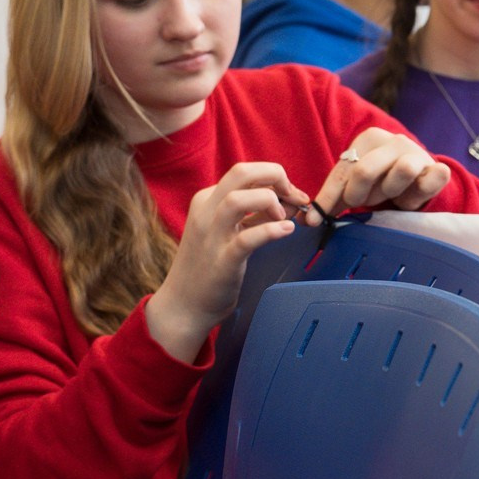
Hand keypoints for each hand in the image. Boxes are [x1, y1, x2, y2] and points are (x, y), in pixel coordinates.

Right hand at [147, 162, 313, 361]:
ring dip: (269, 201)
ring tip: (284, 217)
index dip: (276, 178)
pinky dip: (270, 231)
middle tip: (294, 195)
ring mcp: (211, 236)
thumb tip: (293, 199)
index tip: (294, 194)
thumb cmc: (210, 266)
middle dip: (275, 175)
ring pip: (238, 199)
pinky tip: (287, 230)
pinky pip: (246, 239)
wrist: (184, 306)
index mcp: (208, 200)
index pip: (246, 173)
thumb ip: (258, 214)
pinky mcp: (222, 261)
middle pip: (241, 173)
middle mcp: (206, 212)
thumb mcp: (230, 231)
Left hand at [315, 128, 452, 214]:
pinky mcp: (437, 169)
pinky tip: (411, 197)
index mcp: (369, 138)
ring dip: (388, 191)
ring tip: (386, 196)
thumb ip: (334, 198)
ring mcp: (417, 153)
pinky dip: (421, 190)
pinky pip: (433, 178)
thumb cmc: (381, 181)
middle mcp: (394, 141)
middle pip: (365, 171)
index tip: (313, 220)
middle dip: (357, 195)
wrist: (419, 178)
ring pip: (400, 172)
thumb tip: (307, 219)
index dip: (327, 198)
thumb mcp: (355, 185)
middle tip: (360, 203)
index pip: (342, 170)